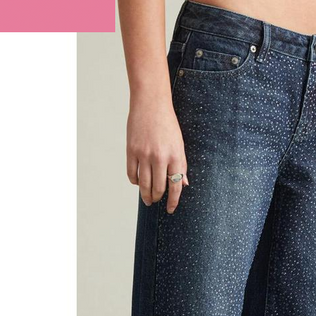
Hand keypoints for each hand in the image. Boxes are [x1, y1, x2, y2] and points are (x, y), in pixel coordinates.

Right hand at [127, 94, 188, 211]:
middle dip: (157, 198)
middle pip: (158, 187)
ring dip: (145, 194)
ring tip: (147, 199)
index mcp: (175, 156)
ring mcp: (144, 154)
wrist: (151, 105)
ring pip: (143, 184)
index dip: (173, 201)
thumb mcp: (180, 144)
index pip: (175, 185)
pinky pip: (131, 173)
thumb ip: (181, 165)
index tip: (170, 210)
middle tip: (155, 202)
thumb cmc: (168, 124)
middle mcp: (160, 157)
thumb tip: (183, 184)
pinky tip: (137, 182)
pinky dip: (134, 181)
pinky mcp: (131, 151)